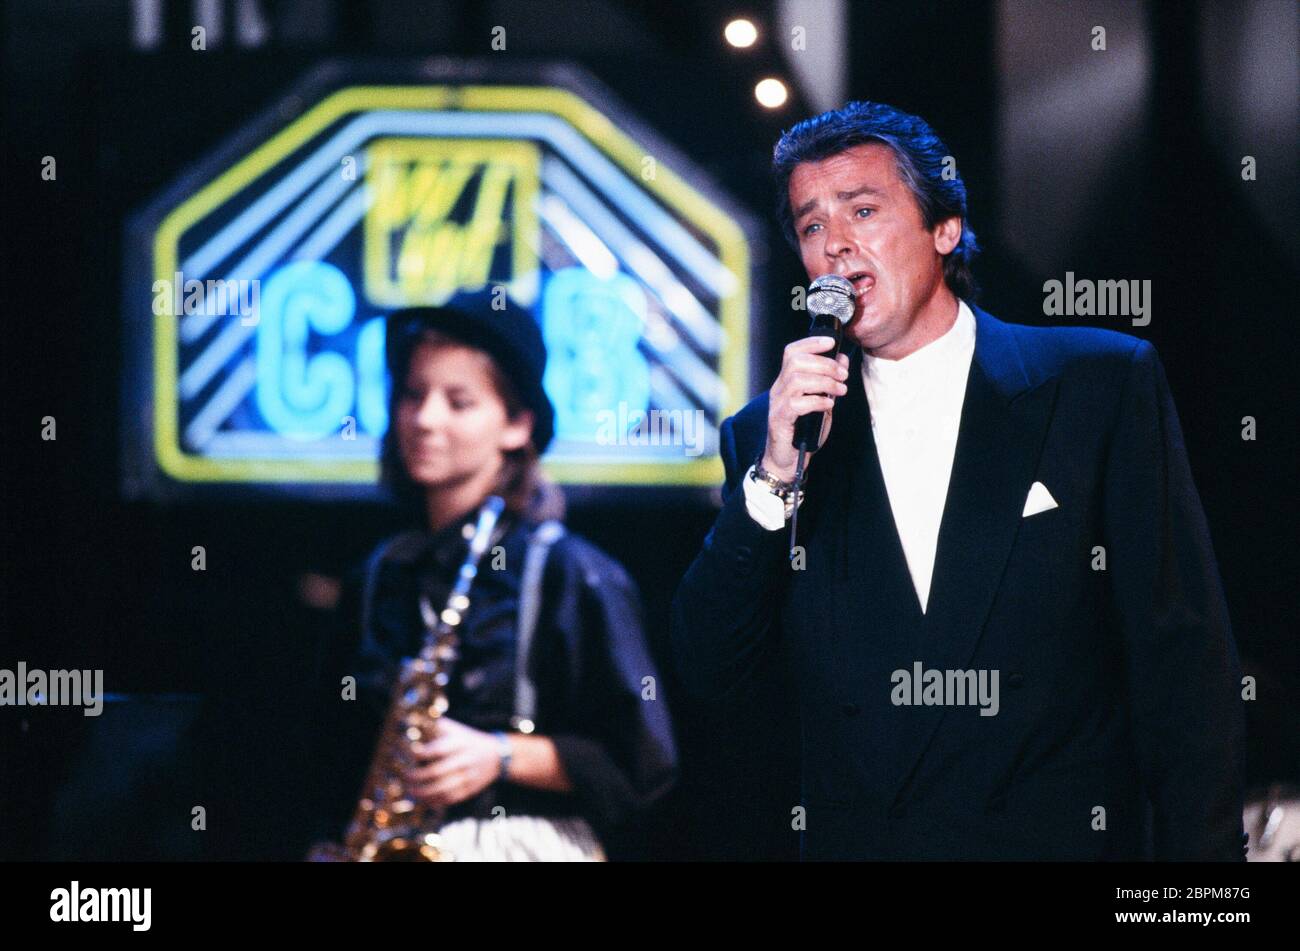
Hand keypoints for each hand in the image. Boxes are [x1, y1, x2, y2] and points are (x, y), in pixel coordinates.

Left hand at [403, 717, 503, 808]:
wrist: (497, 756)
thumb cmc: (467, 740)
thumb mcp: (455, 729)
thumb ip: (435, 728)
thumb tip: (411, 724)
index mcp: (460, 743)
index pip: (439, 749)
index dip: (422, 753)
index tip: (409, 755)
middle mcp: (465, 760)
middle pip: (438, 771)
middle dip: (417, 776)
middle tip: (405, 777)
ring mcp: (468, 777)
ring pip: (442, 789)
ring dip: (423, 792)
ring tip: (409, 791)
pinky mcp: (469, 790)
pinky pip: (449, 799)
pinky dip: (434, 801)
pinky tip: (422, 800)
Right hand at [762, 336, 850, 480]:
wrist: (787, 460)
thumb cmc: (803, 431)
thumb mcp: (820, 402)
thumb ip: (828, 383)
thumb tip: (842, 361)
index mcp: (786, 381)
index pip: (792, 352)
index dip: (811, 342)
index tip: (832, 342)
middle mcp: (779, 389)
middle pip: (796, 362)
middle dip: (825, 364)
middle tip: (843, 375)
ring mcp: (778, 404)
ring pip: (797, 380)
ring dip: (824, 382)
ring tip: (840, 390)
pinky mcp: (780, 420)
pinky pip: (798, 404)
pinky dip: (818, 401)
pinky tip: (829, 405)